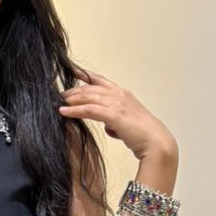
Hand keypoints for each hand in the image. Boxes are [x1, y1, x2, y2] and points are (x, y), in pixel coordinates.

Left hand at [58, 70, 174, 160]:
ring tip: (59, 103)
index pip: (100, 81)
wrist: (156, 143)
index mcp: (123, 94)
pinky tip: (64, 112)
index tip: (73, 72)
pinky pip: (89, 110)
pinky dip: (75, 110)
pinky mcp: (114, 115)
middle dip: (74, 91)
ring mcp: (117, 103)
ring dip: (72, 99)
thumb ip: (115, 121)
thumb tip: (108, 125)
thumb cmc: (144, 136)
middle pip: (91, 88)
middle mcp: (120, 95)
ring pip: (88, 97)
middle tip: (60, 95)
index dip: (85, 76)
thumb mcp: (127, 124)